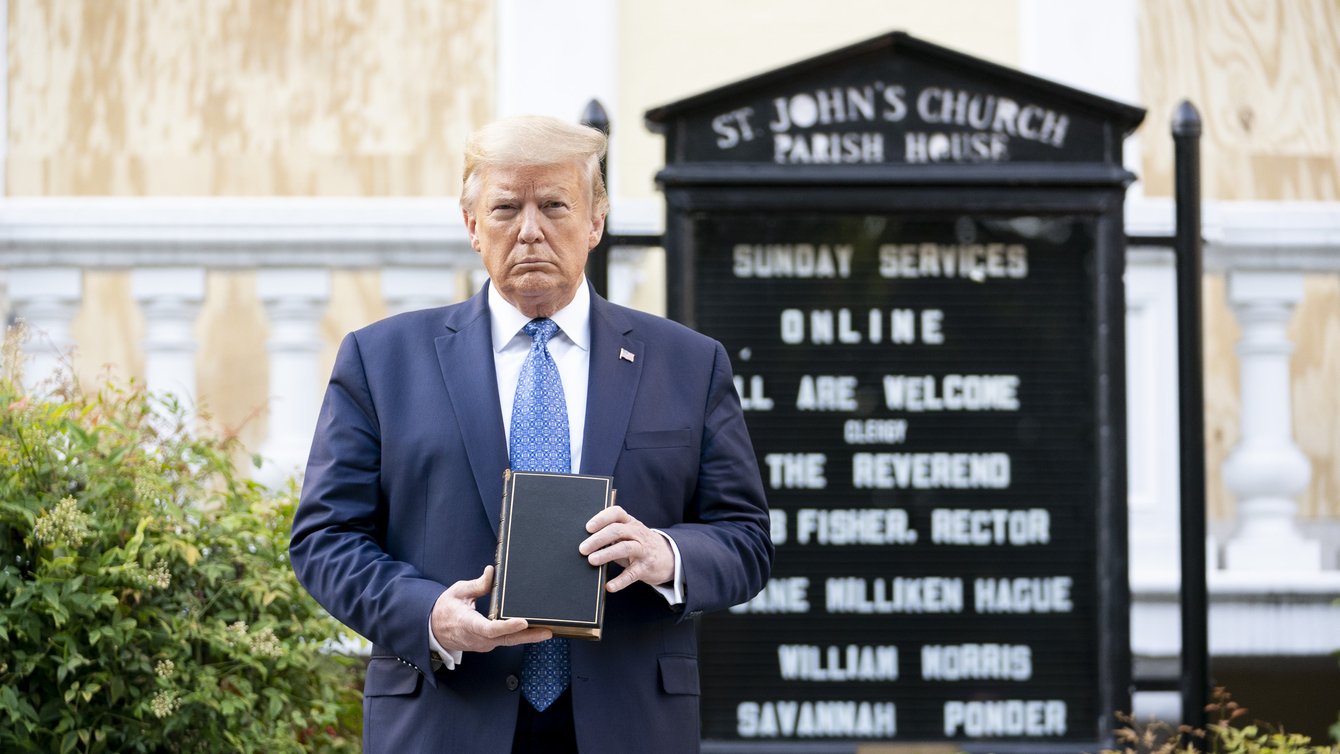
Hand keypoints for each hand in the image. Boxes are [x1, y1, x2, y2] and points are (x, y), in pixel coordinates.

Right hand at [430, 566, 552, 652]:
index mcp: (469, 624)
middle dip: (528, 636)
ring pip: (508, 641)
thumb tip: (492, 572)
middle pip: (506, 639)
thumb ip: (477, 584)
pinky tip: (533, 629)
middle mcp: (478, 638)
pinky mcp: (488, 644)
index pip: (490, 628)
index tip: (523, 621)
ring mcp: (484, 644)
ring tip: (547, 629)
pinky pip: (506, 641)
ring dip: (527, 637)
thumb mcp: (458, 591)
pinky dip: (519, 636)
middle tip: (547, 630)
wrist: (434, 629)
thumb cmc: (445, 609)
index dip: (508, 626)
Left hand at [580, 505, 674, 592]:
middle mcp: (637, 533)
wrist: (669, 557)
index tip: (588, 527)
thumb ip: (610, 534)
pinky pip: (632, 574)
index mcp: (630, 522)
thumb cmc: (638, 544)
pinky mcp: (646, 568)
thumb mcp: (628, 534)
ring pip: (625, 548)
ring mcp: (643, 550)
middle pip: (617, 531)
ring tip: (592, 560)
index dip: (602, 518)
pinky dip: (620, 581)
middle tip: (583, 549)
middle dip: (598, 539)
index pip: (617, 513)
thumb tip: (584, 543)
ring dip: (607, 554)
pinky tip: (609, 586)